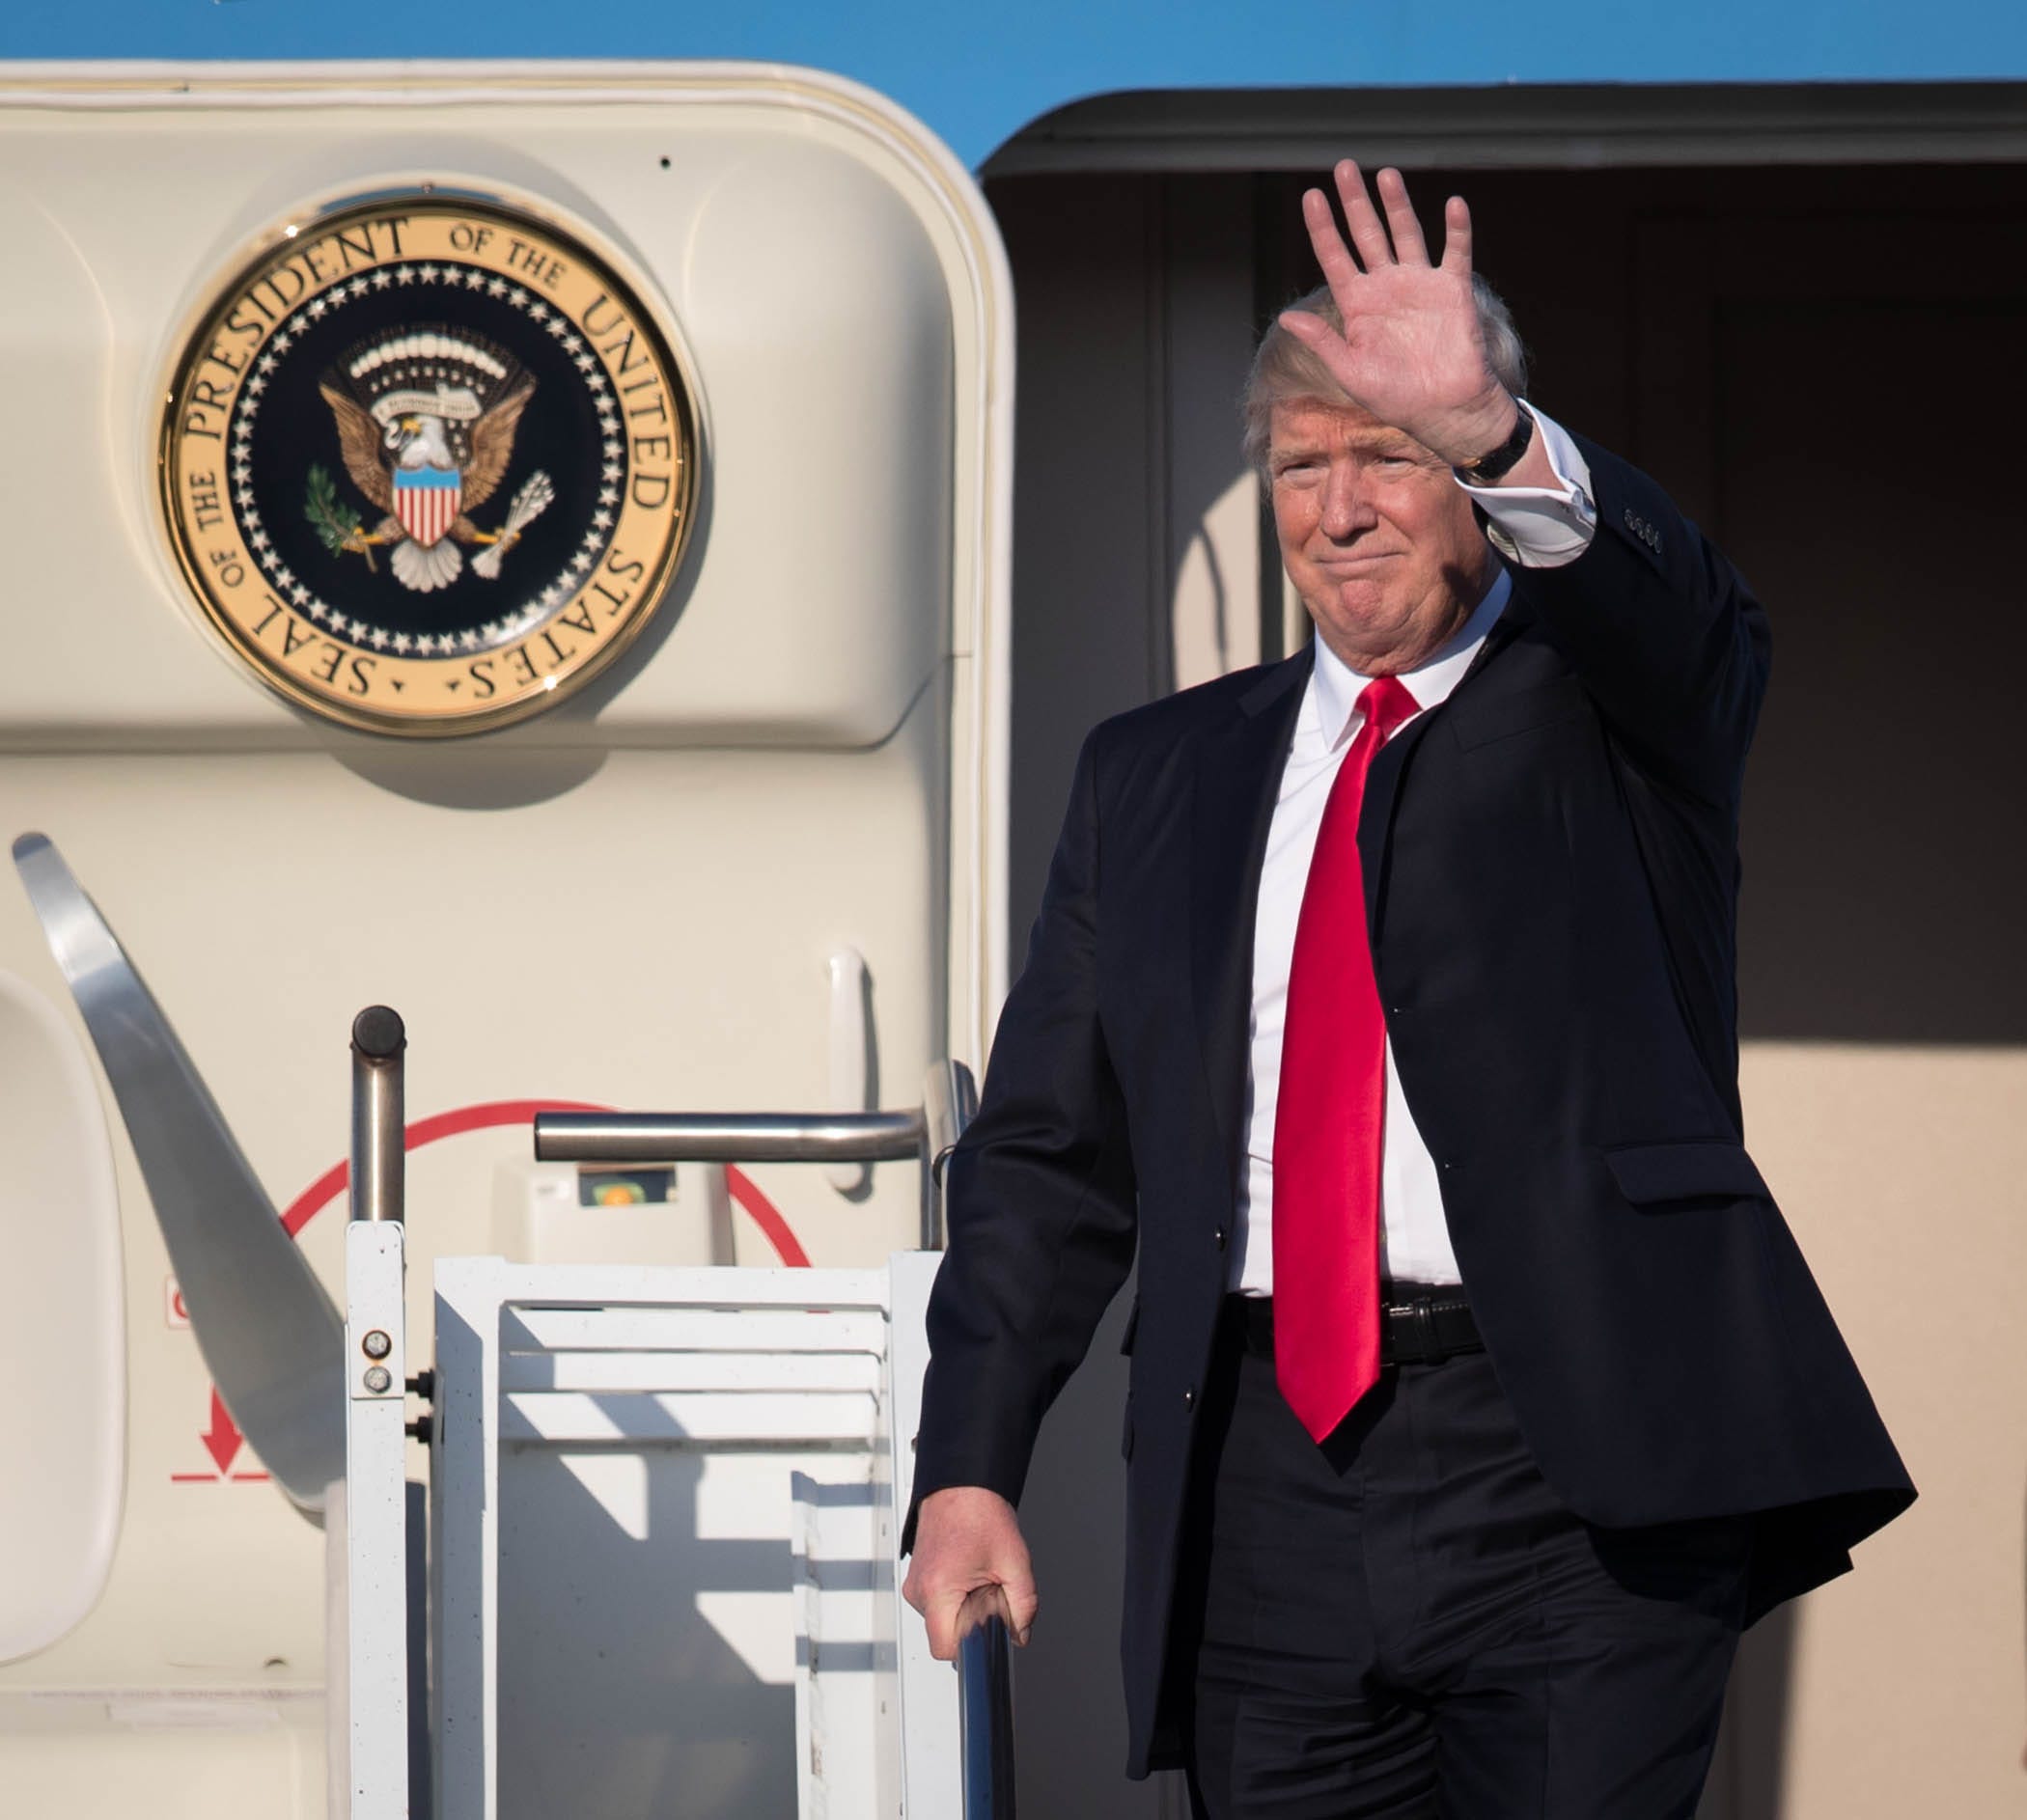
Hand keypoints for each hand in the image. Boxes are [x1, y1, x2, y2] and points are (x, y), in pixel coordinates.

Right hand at [901, 1486, 1037, 1660]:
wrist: (961, 1483)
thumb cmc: (981, 1513)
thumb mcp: (1015, 1562)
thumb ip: (1024, 1606)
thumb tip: (1020, 1634)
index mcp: (938, 1590)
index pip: (946, 1649)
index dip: (971, 1648)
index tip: (988, 1637)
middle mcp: (918, 1590)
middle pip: (945, 1634)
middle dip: (971, 1625)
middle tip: (990, 1595)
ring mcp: (914, 1584)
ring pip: (942, 1620)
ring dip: (963, 1610)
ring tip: (979, 1578)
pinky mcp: (917, 1578)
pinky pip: (936, 1604)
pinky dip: (955, 1598)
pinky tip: (968, 1574)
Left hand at [1280, 162, 1516, 467]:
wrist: (1443, 410)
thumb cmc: (1395, 398)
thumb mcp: (1351, 371)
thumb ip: (1322, 341)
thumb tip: (1286, 318)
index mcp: (1358, 305)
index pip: (1335, 256)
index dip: (1322, 227)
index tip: (1311, 195)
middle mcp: (1386, 287)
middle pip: (1367, 234)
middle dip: (1355, 201)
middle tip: (1343, 166)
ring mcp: (1419, 285)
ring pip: (1405, 233)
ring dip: (1396, 204)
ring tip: (1384, 174)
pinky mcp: (1452, 290)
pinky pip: (1455, 252)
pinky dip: (1456, 229)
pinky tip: (1453, 204)